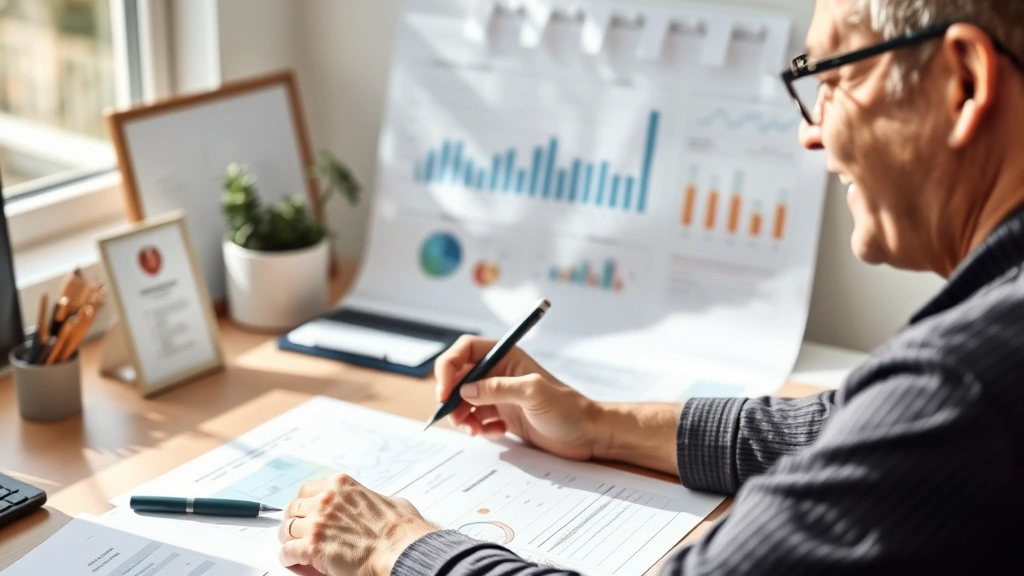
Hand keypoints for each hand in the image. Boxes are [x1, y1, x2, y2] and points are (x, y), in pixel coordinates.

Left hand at [278, 474, 436, 575]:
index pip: (308, 489)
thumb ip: (374, 499)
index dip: (304, 503)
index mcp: (342, 486)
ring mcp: (317, 523)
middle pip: (294, 508)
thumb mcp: (390, 501)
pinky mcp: (312, 547)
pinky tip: (292, 560)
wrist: (400, 551)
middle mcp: (326, 501)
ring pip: (287, 529)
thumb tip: (375, 504)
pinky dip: (288, 557)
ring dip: (288, 539)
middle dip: (293, 520)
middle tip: (295, 530)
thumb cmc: (401, 530)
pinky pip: (288, 552)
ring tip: (292, 546)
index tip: (304, 510)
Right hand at [434, 335, 602, 460]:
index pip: (465, 350)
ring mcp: (500, 395)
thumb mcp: (533, 393)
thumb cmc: (568, 409)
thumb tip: (464, 391)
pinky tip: (496, 433)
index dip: (448, 367)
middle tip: (456, 419)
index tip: (443, 392)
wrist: (587, 435)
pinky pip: (477, 419)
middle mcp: (499, 373)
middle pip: (458, 377)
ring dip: (462, 417)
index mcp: (506, 356)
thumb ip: (497, 389)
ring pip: (464, 401)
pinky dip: (478, 428)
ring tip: (474, 431)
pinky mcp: (503, 415)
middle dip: (451, 398)